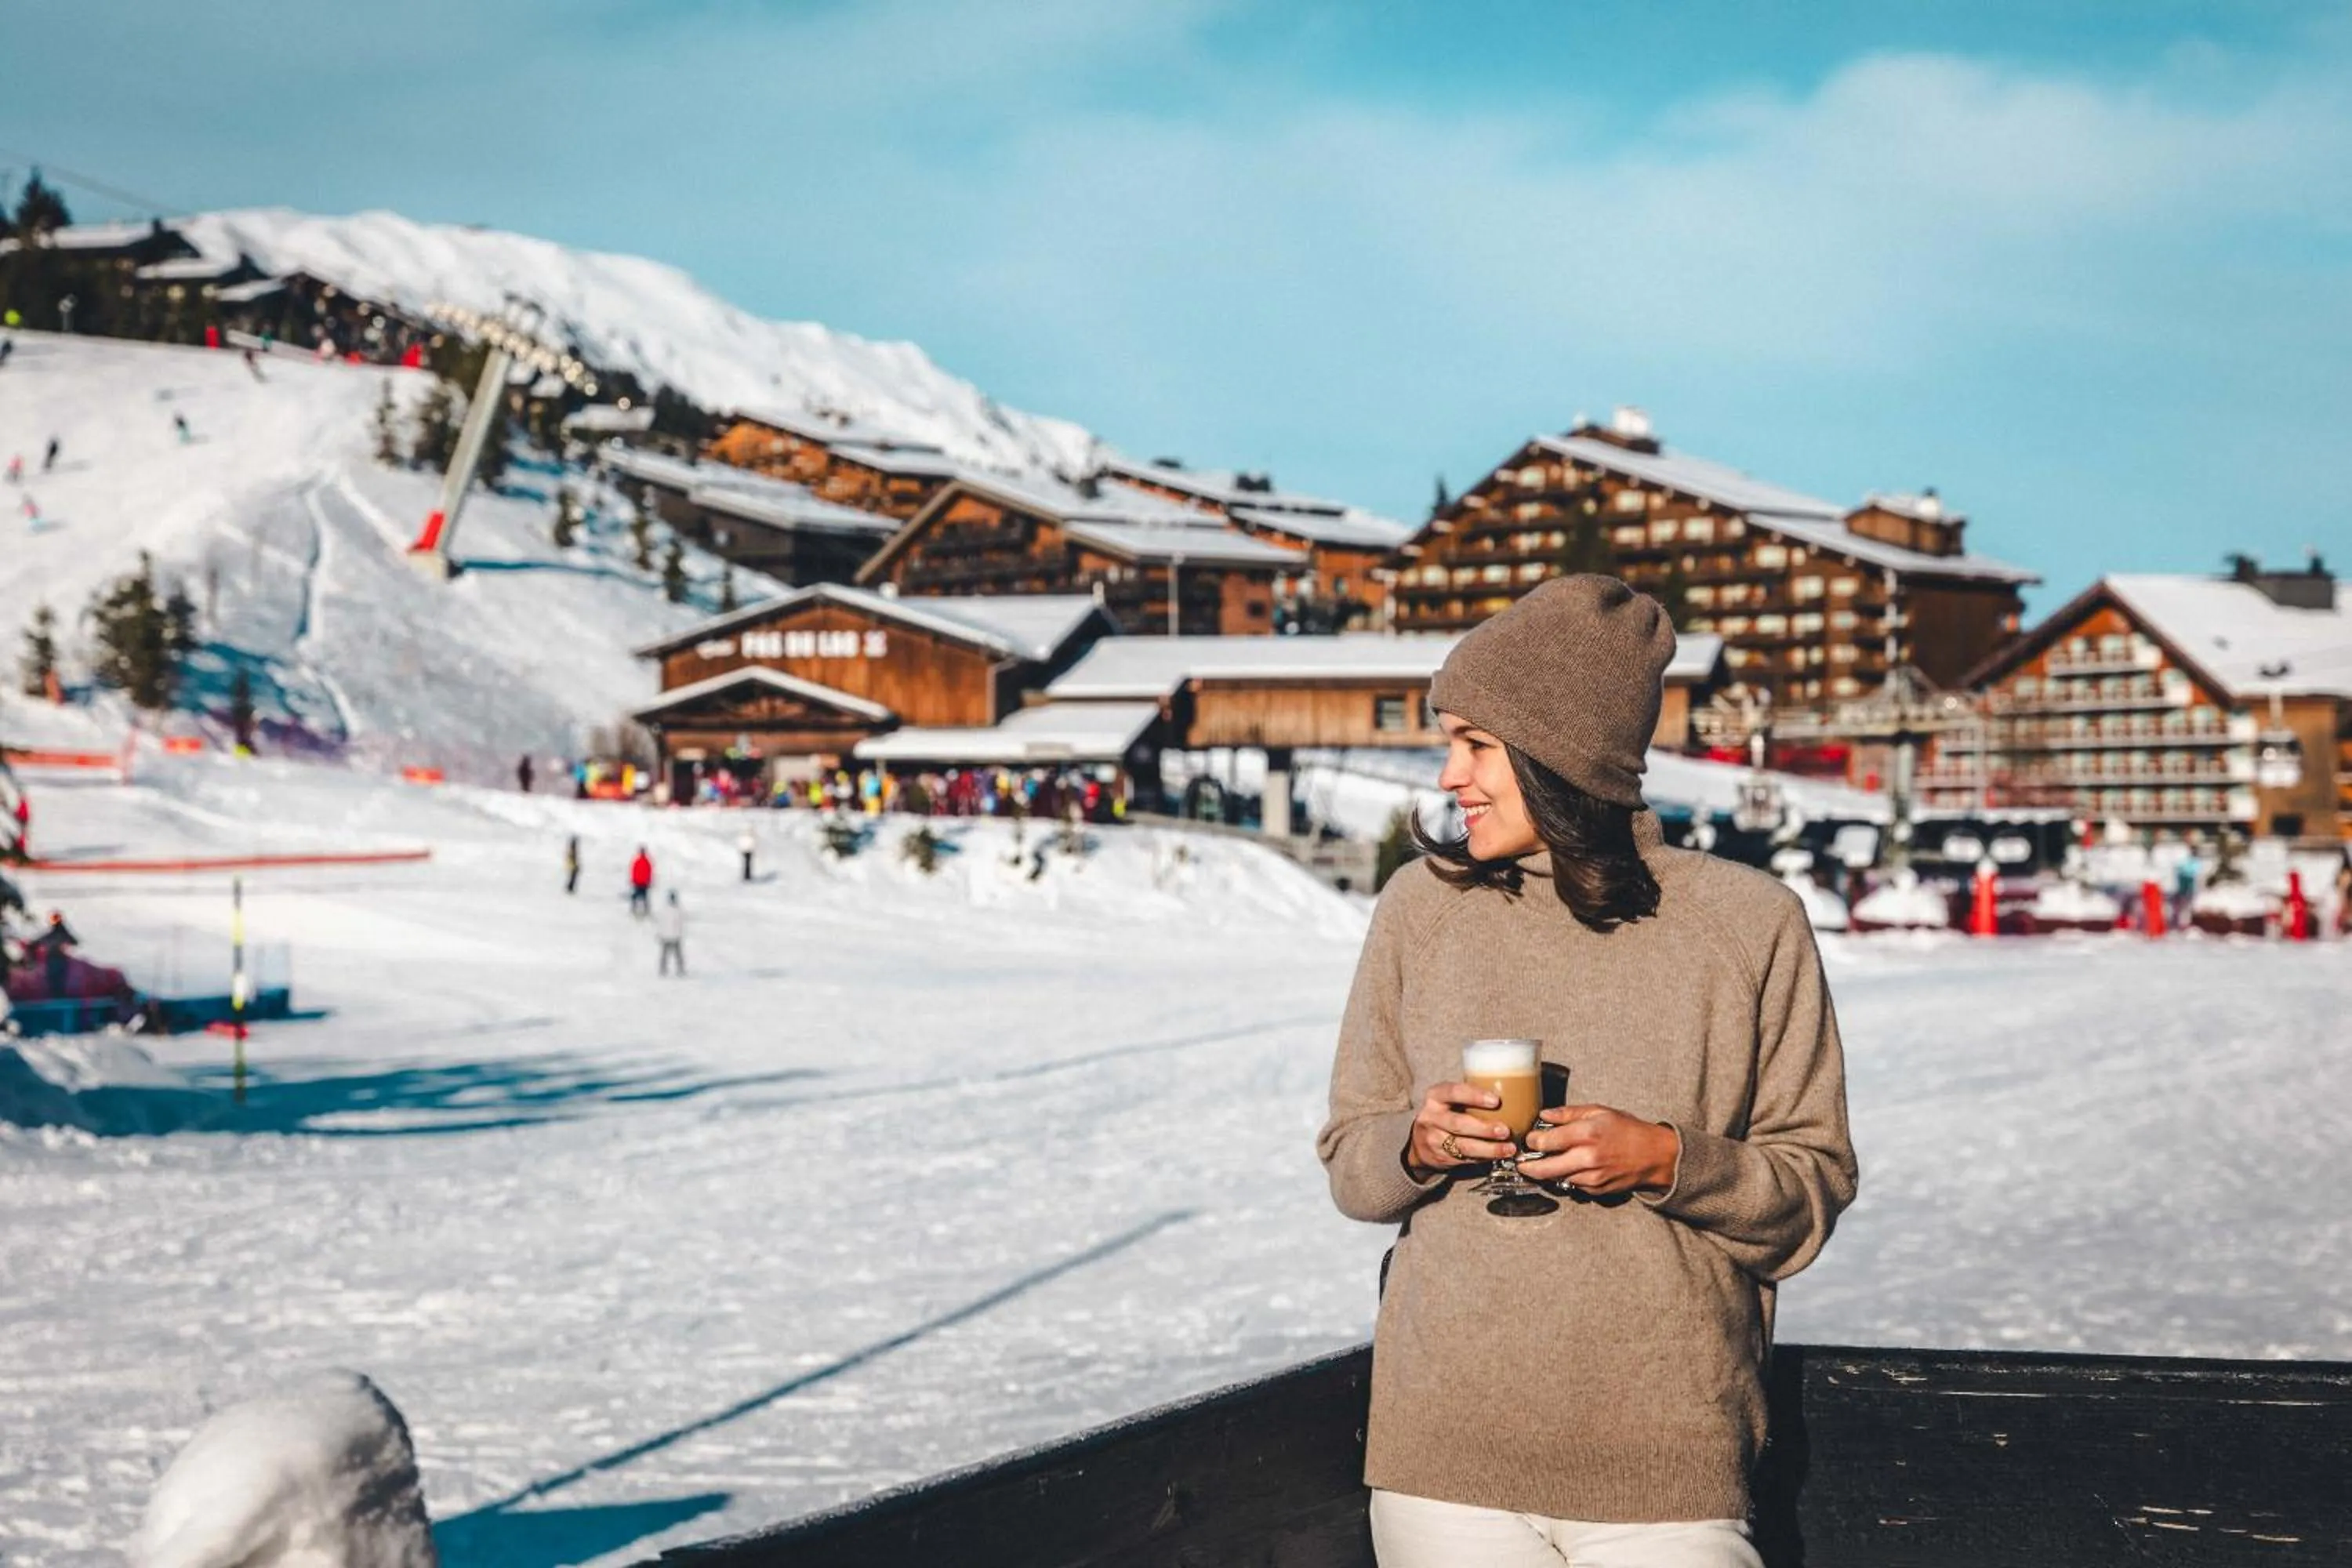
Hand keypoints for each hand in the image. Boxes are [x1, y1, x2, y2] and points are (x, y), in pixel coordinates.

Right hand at [1404, 1082, 1519, 1176]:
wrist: (1421, 1141)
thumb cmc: (1446, 1113)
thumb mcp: (1450, 1100)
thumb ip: (1471, 1096)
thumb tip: (1510, 1093)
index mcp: (1435, 1096)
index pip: (1454, 1092)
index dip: (1475, 1096)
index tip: (1496, 1100)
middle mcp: (1431, 1117)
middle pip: (1459, 1123)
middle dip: (1484, 1128)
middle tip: (1505, 1130)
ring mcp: (1433, 1139)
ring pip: (1463, 1146)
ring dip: (1489, 1149)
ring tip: (1508, 1148)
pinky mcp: (1440, 1157)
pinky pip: (1465, 1159)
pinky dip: (1484, 1158)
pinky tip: (1498, 1155)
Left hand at [1519, 1105, 1677, 1196]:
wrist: (1655, 1155)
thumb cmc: (1627, 1130)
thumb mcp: (1599, 1112)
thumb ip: (1569, 1113)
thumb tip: (1544, 1115)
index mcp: (1587, 1134)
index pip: (1546, 1141)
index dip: (1532, 1141)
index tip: (1529, 1139)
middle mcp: (1587, 1158)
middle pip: (1545, 1168)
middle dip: (1527, 1166)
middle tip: (1520, 1163)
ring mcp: (1592, 1177)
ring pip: (1557, 1179)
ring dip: (1547, 1173)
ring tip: (1543, 1163)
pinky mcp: (1597, 1191)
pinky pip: (1573, 1185)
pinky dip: (1567, 1178)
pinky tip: (1569, 1168)